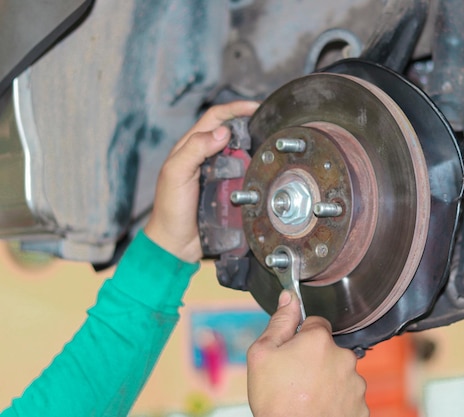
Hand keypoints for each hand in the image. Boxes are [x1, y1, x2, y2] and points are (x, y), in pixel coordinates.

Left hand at [145, 101, 258, 262]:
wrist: (176, 244)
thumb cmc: (170, 209)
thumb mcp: (176, 174)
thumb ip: (194, 149)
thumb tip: (222, 132)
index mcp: (191, 146)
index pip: (215, 117)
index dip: (236, 109)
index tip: (256, 108)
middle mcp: (206, 157)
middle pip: (232, 132)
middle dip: (250, 125)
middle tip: (269, 127)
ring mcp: (218, 173)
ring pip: (241, 152)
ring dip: (255, 148)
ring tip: (270, 147)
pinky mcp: (228, 190)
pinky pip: (245, 174)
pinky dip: (255, 169)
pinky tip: (265, 170)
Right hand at [247, 291, 368, 416]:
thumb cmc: (276, 400)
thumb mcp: (262, 354)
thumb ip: (279, 322)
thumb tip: (289, 298)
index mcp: (320, 340)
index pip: (315, 323)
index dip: (300, 336)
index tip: (292, 352)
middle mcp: (344, 357)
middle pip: (329, 349)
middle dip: (315, 359)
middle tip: (295, 378)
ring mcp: (355, 383)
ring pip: (339, 372)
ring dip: (327, 380)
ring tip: (306, 396)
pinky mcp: (360, 406)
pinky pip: (347, 396)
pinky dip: (336, 401)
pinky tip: (319, 408)